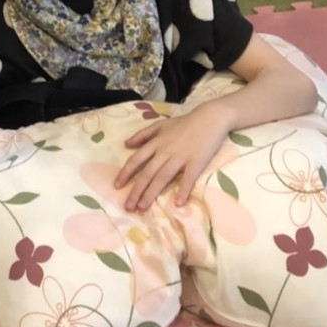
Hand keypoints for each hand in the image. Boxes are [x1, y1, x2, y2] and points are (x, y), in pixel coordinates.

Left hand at [115, 103, 231, 211]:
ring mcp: (180, 157)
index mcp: (156, 143)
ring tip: (143, 208)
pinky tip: (177, 203)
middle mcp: (165, 151)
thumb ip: (143, 135)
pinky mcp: (196, 162)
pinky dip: (183, 190)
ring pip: (162, 177)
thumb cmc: (184, 123)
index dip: (125, 173)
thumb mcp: (160, 125)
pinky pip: (188, 178)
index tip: (117, 186)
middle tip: (128, 207)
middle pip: (147, 173)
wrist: (210, 118)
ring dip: (151, 193)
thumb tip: (126, 144)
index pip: (136, 160)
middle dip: (136, 191)